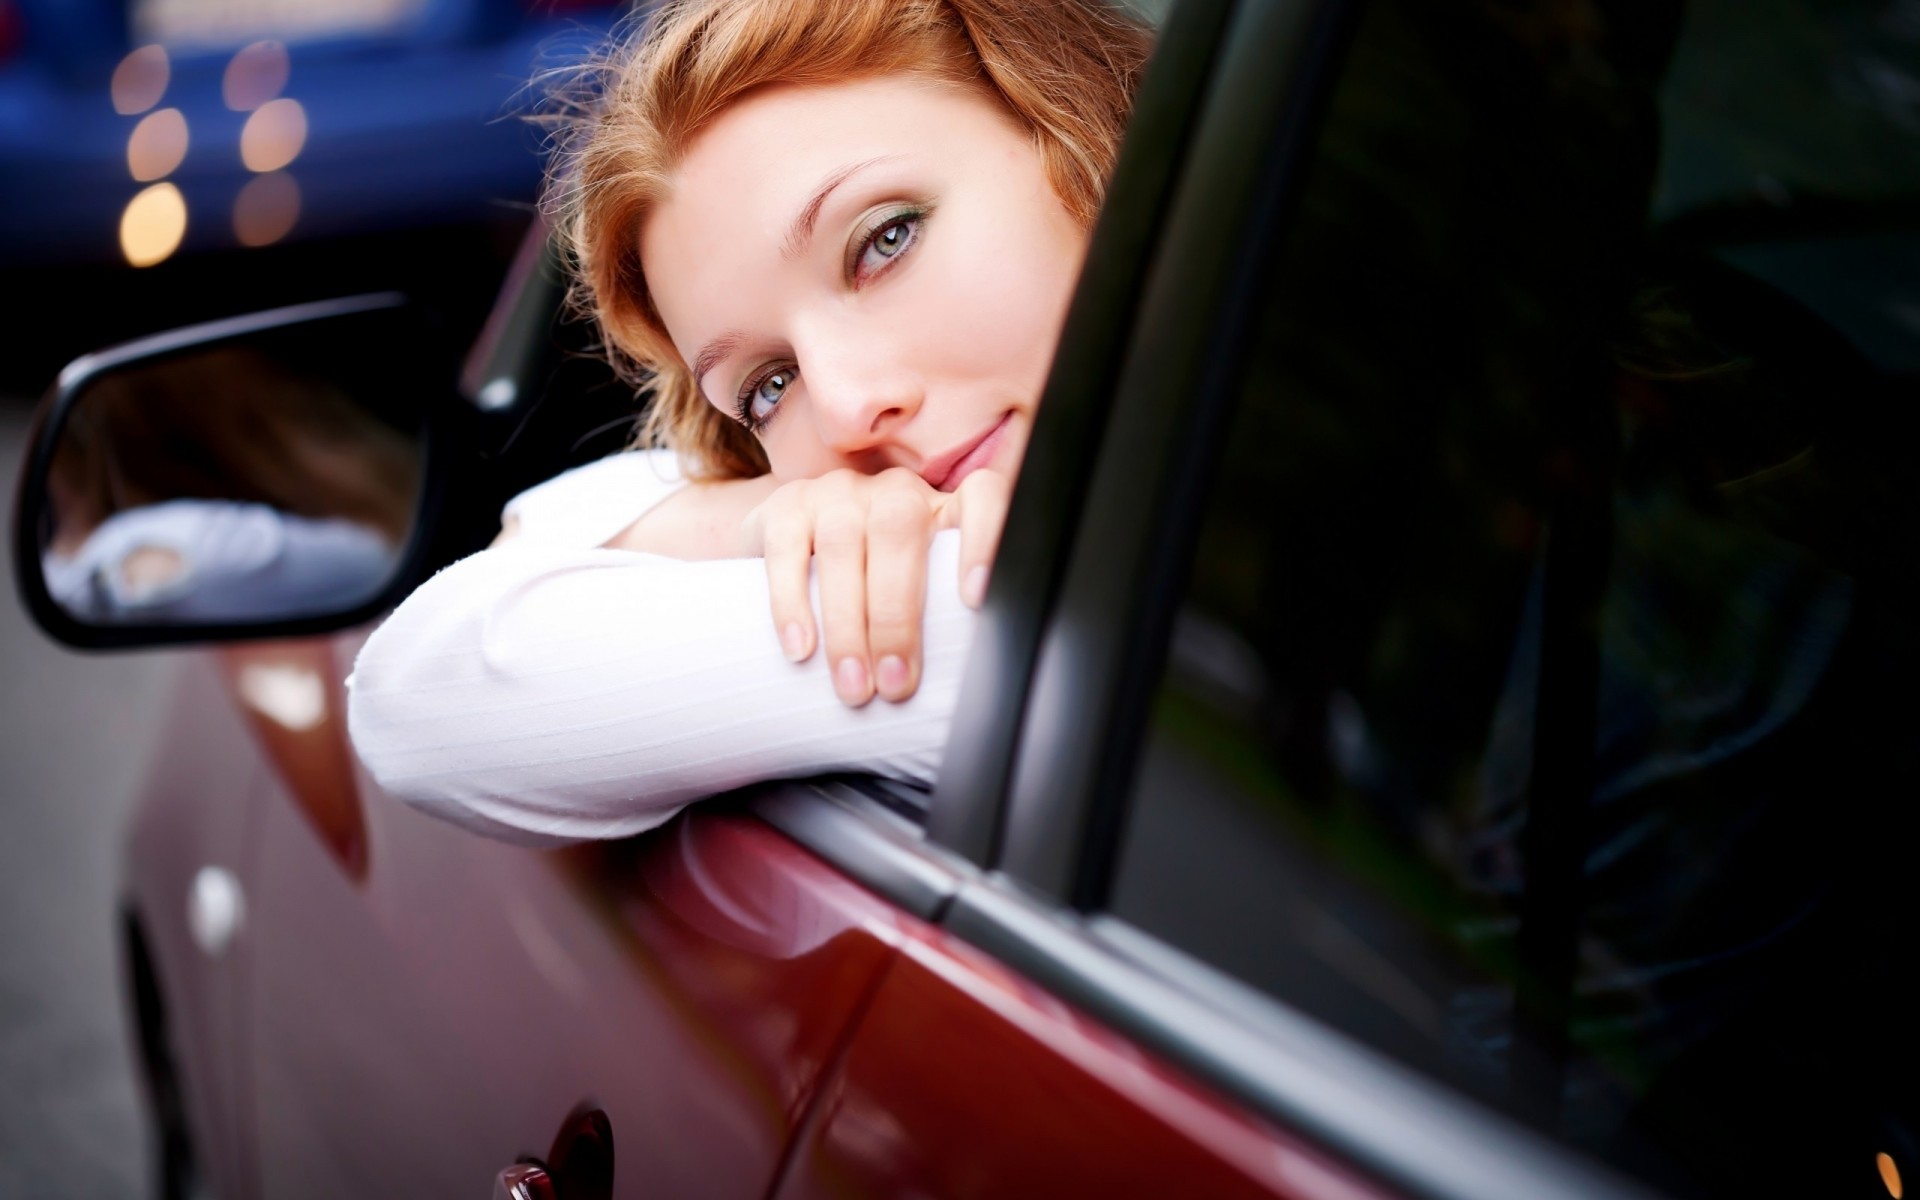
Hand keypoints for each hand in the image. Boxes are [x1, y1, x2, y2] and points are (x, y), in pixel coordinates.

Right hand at [743, 467, 1010, 705]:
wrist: (782, 549)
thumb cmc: (869, 589)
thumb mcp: (914, 597)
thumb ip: (938, 622)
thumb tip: (954, 690)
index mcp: (940, 511)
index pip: (979, 498)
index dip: (983, 539)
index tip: (975, 599)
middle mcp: (892, 493)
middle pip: (899, 531)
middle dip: (896, 618)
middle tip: (895, 685)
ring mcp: (837, 493)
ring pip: (842, 543)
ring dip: (847, 623)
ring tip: (853, 685)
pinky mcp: (785, 505)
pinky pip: (786, 547)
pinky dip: (792, 603)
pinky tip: (801, 649)